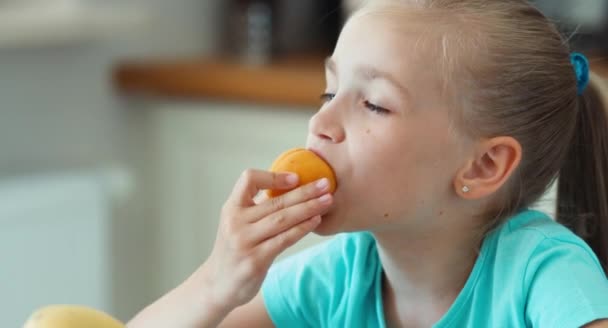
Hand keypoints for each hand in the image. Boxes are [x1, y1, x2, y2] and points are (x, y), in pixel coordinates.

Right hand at [194, 169, 332, 311]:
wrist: (217, 284)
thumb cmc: (234, 249)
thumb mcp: (236, 223)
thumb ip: (256, 207)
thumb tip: (291, 188)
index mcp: (231, 208)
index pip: (248, 180)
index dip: (273, 176)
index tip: (296, 178)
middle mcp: (235, 222)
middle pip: (275, 201)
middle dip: (304, 191)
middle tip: (325, 183)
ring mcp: (245, 242)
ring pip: (282, 219)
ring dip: (309, 208)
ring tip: (327, 200)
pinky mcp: (255, 260)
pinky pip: (284, 240)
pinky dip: (302, 228)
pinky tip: (316, 221)